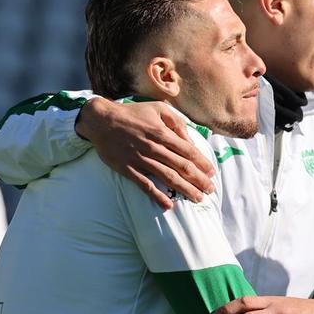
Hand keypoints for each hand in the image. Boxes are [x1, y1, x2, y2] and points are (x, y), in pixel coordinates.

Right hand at [77, 98, 215, 208]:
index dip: (203, 164)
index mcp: (163, 133)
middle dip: (199, 180)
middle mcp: (154, 148)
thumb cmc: (133, 113)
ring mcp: (140, 159)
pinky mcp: (128, 169)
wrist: (101, 120)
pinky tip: (168, 205)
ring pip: (168, 177)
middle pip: (182, 167)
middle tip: (211, 189)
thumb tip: (190, 141)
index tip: (212, 173)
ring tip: (198, 198)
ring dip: (185, 189)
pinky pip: (145, 185)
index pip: (189, 152)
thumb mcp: (158, 109)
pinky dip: (157, 196)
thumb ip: (177, 123)